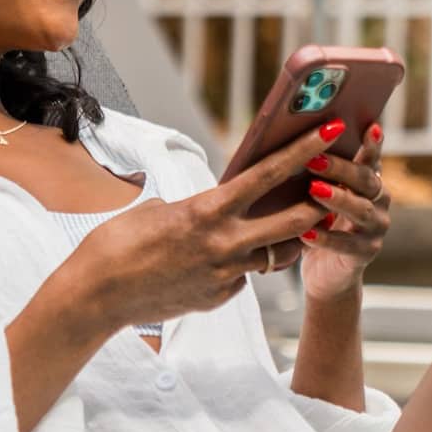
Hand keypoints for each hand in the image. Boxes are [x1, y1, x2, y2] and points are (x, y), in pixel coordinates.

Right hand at [56, 120, 339, 334]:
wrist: (96, 296)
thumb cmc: (118, 243)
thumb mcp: (159, 211)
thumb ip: (198, 209)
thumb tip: (217, 212)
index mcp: (208, 210)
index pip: (269, 174)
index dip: (304, 151)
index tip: (330, 133)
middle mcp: (224, 243)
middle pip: (295, 222)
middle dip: (320, 204)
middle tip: (335, 189)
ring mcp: (225, 276)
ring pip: (276, 255)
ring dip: (286, 240)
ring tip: (290, 227)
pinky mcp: (218, 299)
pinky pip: (243, 279)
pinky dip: (240, 268)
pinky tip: (218, 264)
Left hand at [297, 122, 388, 299]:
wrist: (325, 273)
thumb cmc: (316, 222)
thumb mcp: (317, 194)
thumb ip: (316, 171)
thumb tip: (290, 140)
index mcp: (368, 182)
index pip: (372, 158)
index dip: (373, 144)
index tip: (370, 126)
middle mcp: (379, 202)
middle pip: (366, 181)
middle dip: (341, 168)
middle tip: (315, 159)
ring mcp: (375, 229)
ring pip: (361, 210)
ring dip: (338, 199)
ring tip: (314, 190)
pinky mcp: (365, 254)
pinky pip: (347, 245)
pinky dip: (326, 238)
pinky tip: (306, 233)